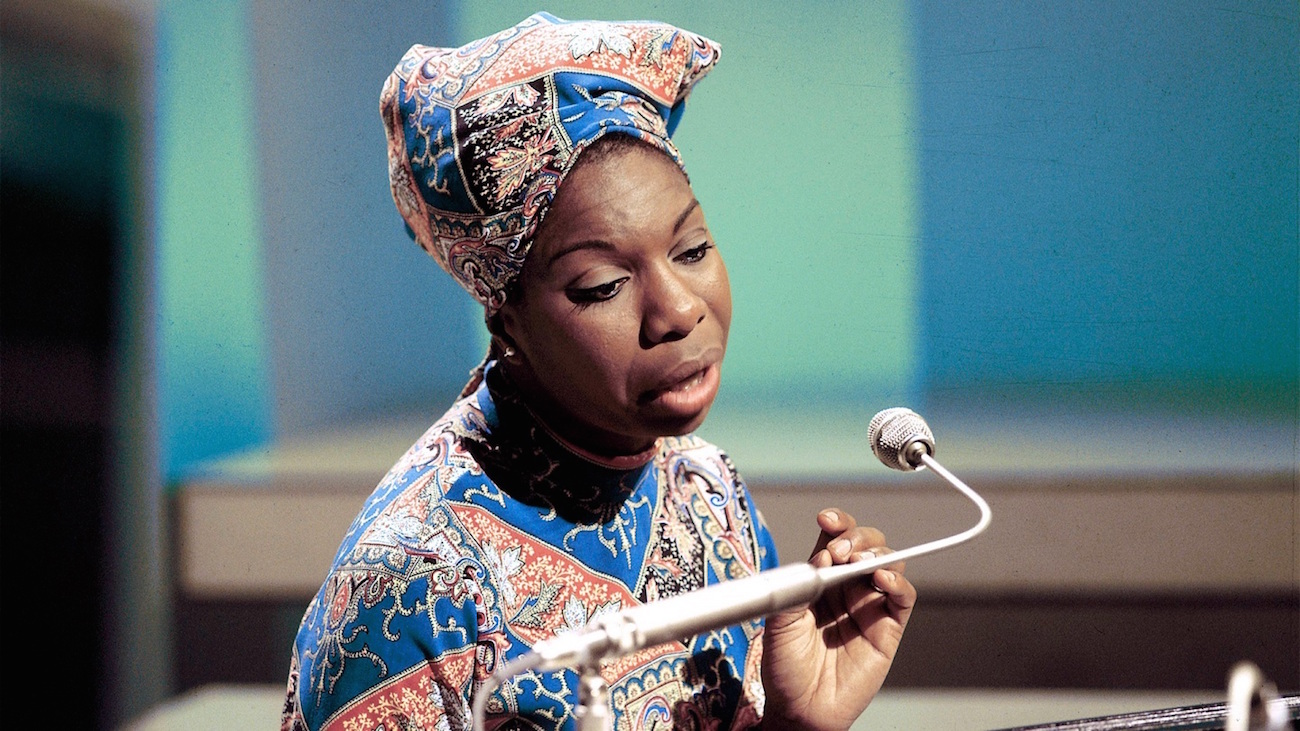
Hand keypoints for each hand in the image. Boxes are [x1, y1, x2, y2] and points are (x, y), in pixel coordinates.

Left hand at [759, 508, 916, 730]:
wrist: (799, 709)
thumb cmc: (785, 667)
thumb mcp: (779, 620)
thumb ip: (799, 587)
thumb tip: (819, 559)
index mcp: (820, 579)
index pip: (835, 538)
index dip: (836, 524)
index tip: (826, 520)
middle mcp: (847, 588)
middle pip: (865, 544)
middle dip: (856, 536)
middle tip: (838, 551)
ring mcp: (869, 607)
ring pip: (889, 563)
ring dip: (876, 553)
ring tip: (857, 563)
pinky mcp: (887, 629)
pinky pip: (903, 597)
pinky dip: (897, 582)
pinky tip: (882, 578)